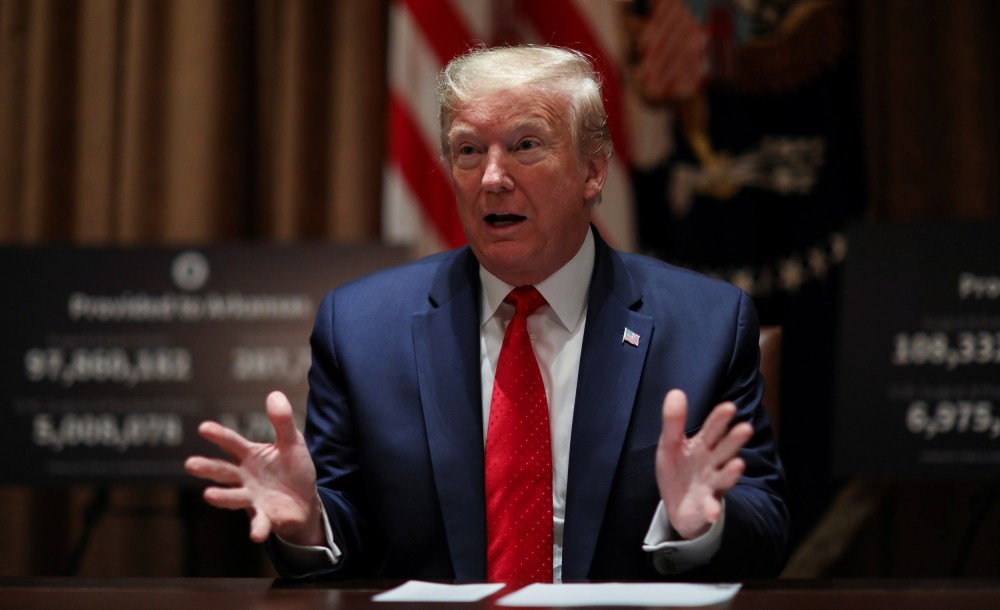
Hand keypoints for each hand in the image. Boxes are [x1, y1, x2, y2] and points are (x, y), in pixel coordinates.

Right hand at [184, 391, 323, 544]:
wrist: (305, 501)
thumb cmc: (293, 469)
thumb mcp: (292, 442)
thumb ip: (283, 421)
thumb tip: (274, 394)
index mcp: (250, 456)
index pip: (232, 443)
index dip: (219, 435)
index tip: (203, 427)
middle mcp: (244, 477)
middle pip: (223, 471)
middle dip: (207, 468)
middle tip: (190, 464)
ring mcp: (251, 498)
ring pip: (233, 497)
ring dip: (221, 497)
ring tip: (209, 494)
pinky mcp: (264, 516)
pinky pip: (259, 522)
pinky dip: (257, 528)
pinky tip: (255, 534)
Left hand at [655, 389, 753, 539]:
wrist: (678, 506)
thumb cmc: (678, 470)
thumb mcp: (670, 445)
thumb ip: (673, 421)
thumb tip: (676, 391)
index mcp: (703, 446)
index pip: (712, 429)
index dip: (719, 419)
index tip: (729, 407)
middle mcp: (712, 464)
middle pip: (724, 450)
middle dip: (734, 440)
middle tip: (745, 428)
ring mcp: (711, 485)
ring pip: (723, 477)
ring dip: (731, 472)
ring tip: (738, 464)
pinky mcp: (706, 506)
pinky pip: (711, 507)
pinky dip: (713, 509)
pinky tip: (712, 511)